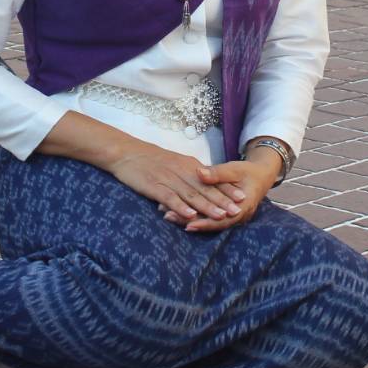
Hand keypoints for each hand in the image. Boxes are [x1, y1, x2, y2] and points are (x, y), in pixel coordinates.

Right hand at [108, 142, 243, 223]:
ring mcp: (168, 178)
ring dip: (207, 206)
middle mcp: (181, 171)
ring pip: (191, 194)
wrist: (126, 152)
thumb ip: (188, 174)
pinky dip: (181, 207)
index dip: (226, 189)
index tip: (241, 197)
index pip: (211, 179)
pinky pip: (170, 197)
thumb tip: (202, 185)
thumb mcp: (174, 163)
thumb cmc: (149, 159)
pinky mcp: (154, 186)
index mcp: (188, 165)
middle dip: (222, 200)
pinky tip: (191, 215)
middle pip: (205, 188)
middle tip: (238, 210)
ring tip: (221, 215)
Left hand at [162, 155, 279, 232]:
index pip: (222, 220)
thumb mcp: (234, 169)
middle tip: (169, 216)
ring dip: (188, 218)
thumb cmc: (248, 171)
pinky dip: (193, 215)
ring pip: (208, 222)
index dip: (205, 222)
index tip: (188, 223)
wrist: (260, 175)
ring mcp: (231, 218)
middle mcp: (237, 217)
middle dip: (190, 221)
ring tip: (167, 215)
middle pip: (211, 224)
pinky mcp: (224, 214)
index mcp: (242, 208)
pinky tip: (176, 211)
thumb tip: (199, 172)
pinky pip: (208, 217)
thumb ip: (217, 173)